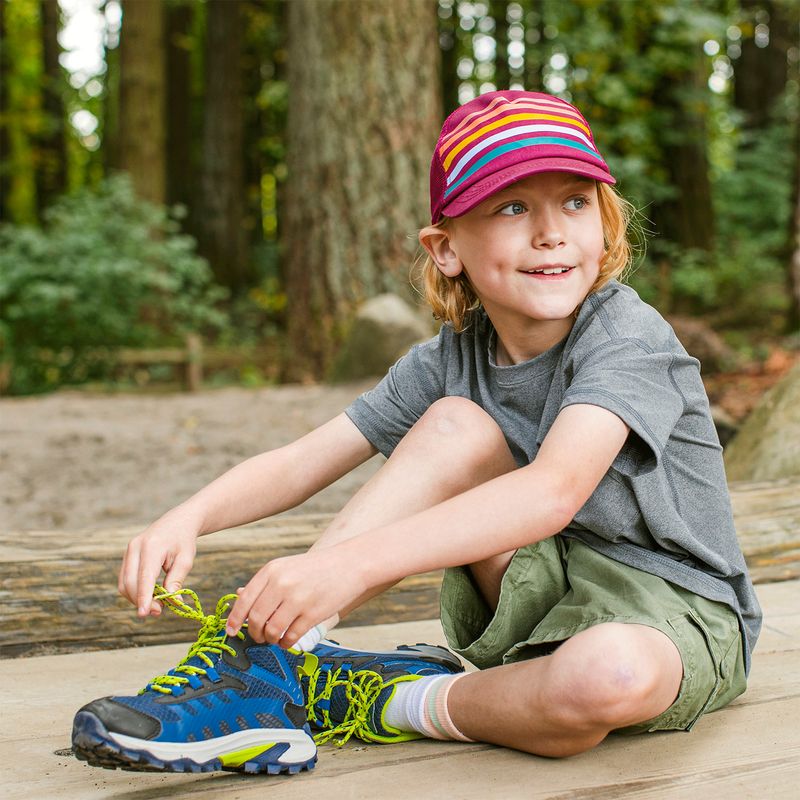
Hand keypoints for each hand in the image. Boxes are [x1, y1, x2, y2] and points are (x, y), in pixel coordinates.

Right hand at [118, 508, 200, 616]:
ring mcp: (128, 551)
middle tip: (160, 612)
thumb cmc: (184, 541)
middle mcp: (135, 547)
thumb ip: (176, 580)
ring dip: (137, 598)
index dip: (143, 597)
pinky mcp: (127, 556)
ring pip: (124, 583)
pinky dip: (134, 591)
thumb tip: (172, 603)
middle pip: (131, 582)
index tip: (144, 614)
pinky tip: (149, 595)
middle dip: (141, 601)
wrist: (177, 522)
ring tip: (157, 605)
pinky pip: (125, 579)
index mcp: (152, 546)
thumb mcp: (186, 560)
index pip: (144, 576)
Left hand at [226, 545, 366, 648]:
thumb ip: (264, 584)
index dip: (234, 620)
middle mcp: (281, 584)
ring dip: (270, 640)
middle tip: (259, 636)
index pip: (244, 600)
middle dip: (254, 633)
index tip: (230, 632)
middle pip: (256, 619)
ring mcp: (297, 599)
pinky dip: (286, 643)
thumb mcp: (286, 567)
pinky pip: (290, 637)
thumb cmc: (315, 568)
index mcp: (272, 570)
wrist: (349, 564)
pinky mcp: (312, 614)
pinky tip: (288, 640)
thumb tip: (239, 597)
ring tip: (275, 637)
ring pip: (271, 631)